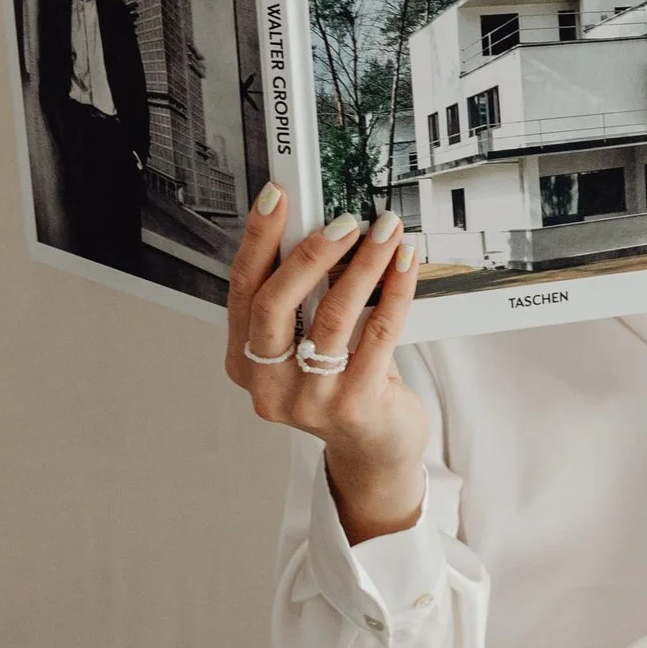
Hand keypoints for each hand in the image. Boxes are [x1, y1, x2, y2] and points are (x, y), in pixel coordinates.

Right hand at [223, 189, 427, 542]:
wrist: (375, 449)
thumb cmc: (341, 384)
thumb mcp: (307, 344)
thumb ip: (303, 299)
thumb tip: (321, 228)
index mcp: (245, 364)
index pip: (242, 291)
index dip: (257, 240)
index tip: (276, 198)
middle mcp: (269, 385)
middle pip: (273, 305)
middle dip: (308, 254)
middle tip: (342, 221)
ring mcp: (310, 400)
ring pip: (331, 317)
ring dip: (361, 265)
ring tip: (383, 232)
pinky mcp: (355, 404)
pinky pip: (378, 333)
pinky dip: (394, 290)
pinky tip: (404, 263)